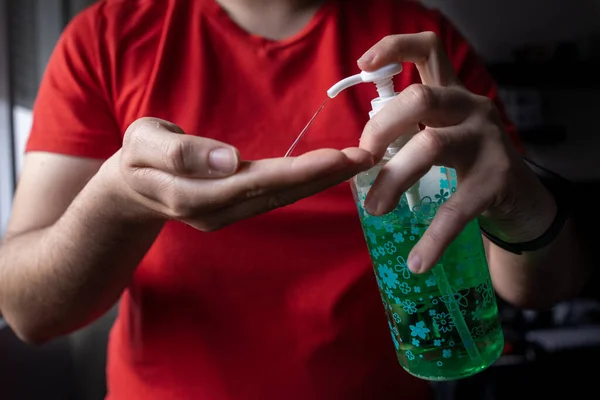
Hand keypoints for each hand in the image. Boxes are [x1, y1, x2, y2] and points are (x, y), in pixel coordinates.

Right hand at [103, 117, 373, 230]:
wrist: (130, 190)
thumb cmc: (136, 159)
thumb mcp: (142, 142)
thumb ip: (179, 152)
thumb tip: (228, 159)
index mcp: (191, 194)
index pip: (254, 182)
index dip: (298, 172)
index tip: (338, 158)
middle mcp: (215, 212)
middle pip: (276, 194)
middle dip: (322, 177)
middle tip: (366, 157)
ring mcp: (225, 216)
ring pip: (279, 199)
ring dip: (320, 182)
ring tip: (357, 162)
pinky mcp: (233, 212)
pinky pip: (273, 199)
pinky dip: (303, 185)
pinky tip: (328, 173)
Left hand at [356, 32, 556, 272]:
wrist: (518, 197)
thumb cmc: (465, 163)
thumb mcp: (440, 134)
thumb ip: (406, 133)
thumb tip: (354, 156)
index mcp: (451, 94)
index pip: (429, 51)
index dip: (395, 48)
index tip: (363, 64)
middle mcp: (470, 107)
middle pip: (420, 98)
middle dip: (381, 127)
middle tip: (362, 159)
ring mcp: (487, 140)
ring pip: (432, 146)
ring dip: (394, 177)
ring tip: (375, 209)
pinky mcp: (497, 178)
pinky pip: (457, 208)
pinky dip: (434, 237)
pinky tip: (418, 262)